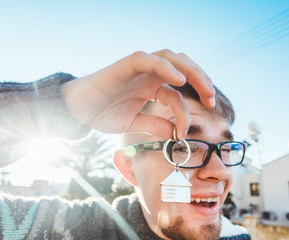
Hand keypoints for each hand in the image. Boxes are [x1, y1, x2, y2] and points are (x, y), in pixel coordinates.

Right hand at [60, 50, 214, 139]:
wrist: (76, 110)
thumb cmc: (102, 112)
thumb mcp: (133, 123)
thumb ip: (154, 125)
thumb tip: (174, 133)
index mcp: (151, 86)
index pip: (179, 90)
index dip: (194, 101)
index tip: (204, 116)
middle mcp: (148, 74)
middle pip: (181, 66)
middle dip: (201, 79)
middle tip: (212, 98)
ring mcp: (137, 68)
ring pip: (169, 57)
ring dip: (190, 69)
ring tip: (204, 87)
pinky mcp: (124, 65)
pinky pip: (147, 60)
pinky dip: (165, 67)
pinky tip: (178, 80)